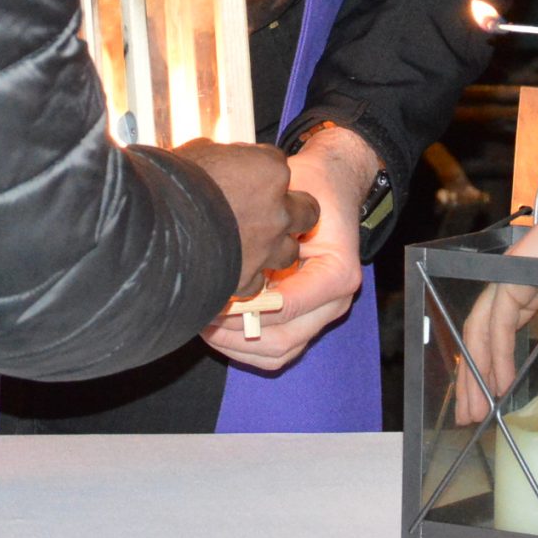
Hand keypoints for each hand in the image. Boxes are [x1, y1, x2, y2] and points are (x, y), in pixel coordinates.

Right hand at [176, 140, 319, 295]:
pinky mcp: (248, 276)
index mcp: (269, 169)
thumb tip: (222, 159)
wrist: (153, 224)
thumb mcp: (200, 152)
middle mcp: (278, 208)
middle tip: (270, 213)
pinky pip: (258, 281)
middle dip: (292, 212)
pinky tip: (230, 270)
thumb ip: (223, 157)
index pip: (278, 163)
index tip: (244, 177)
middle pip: (307, 210)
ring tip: (252, 246)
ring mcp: (267, 246)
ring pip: (289, 252)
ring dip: (275, 249)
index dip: (261, 171)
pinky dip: (246, 277)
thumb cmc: (172, 180)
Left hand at [201, 124, 374, 370]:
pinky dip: (246, 345)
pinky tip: (218, 326)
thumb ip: (272, 227)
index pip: (286, 306)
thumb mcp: (294, 197)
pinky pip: (276, 347)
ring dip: (237, 346)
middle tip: (200, 317)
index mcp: (338, 273)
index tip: (210, 300)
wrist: (332, 185)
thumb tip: (229, 258)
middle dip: (234, 335)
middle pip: (282, 341)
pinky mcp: (306, 318)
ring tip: (203, 324)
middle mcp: (334, 301)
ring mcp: (321, 314)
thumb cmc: (311, 186)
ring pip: (277, 353)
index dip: (242, 309)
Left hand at [455, 219, 537, 423]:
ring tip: (476, 411)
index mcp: (526, 296)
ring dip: (474, 373)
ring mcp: (506, 282)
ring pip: (478, 333)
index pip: (496, 337)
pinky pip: (499, 324)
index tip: (488, 401)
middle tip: (470, 416)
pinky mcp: (511, 280)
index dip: (488, 368)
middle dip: (472, 379)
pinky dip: (497, 355)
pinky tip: (501, 384)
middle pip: (479, 339)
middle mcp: (510, 291)